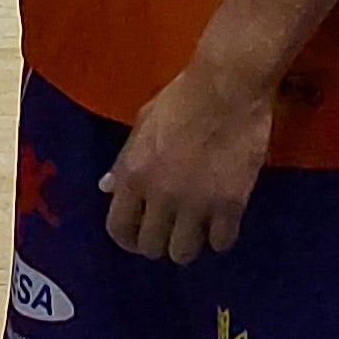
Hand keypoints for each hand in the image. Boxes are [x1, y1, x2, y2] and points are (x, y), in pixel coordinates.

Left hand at [101, 56, 271, 263]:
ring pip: (184, 253)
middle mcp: (160, 195)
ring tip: (198, 229)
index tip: (140, 236)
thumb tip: (108, 188)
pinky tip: (223, 221)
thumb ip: (125, 161)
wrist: (228, 85)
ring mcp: (196, 203)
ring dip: (189, 243)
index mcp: (134, 175)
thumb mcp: (143, 124)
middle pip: (152, 247)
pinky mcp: (230, 204)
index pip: (119, 229)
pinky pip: (221, 241)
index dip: (128, 239)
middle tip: (173, 229)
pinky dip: (220, 236)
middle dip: (160, 241)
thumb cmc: (183, 96)